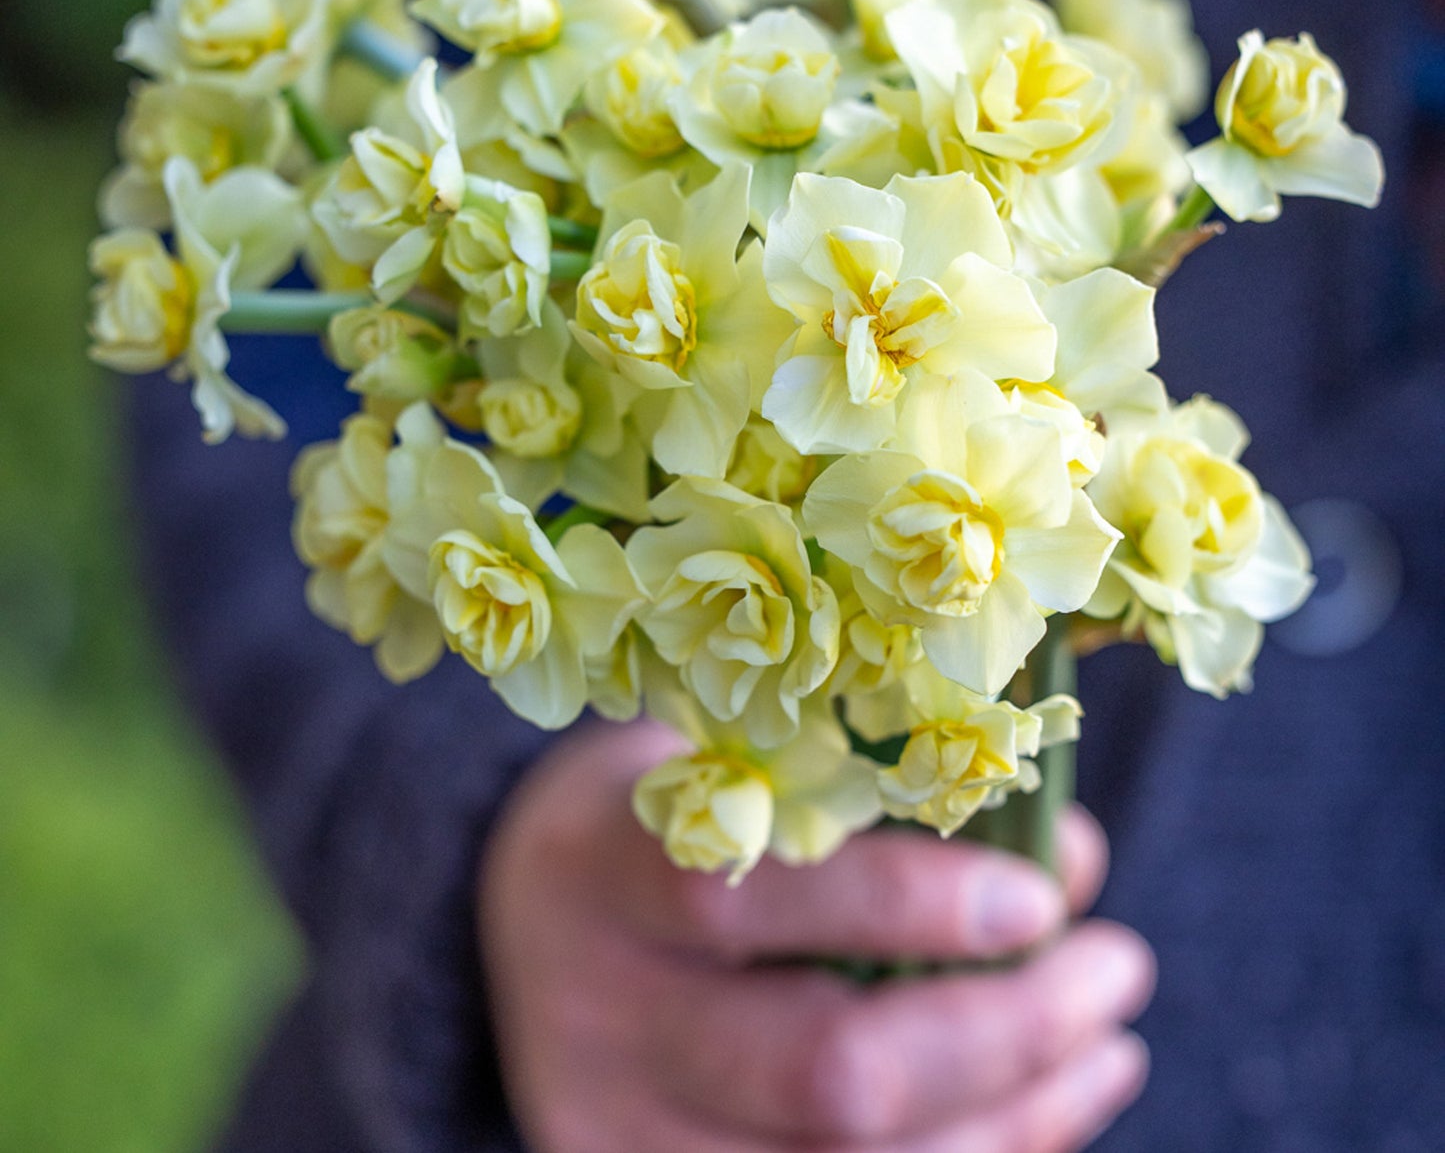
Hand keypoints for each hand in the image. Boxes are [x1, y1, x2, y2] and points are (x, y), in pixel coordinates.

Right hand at [479, 719, 1153, 1152]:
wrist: (529, 925)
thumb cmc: (655, 819)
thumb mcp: (726, 767)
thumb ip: (872, 800)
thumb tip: (1066, 860)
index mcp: (604, 869)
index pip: (747, 898)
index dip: (905, 902)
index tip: (1043, 894)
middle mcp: (605, 1017)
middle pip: (817, 1070)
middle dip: (1000, 1032)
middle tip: (1114, 966)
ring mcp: (625, 1133)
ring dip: (1016, 1115)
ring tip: (1108, 1043)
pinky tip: (1045, 1109)